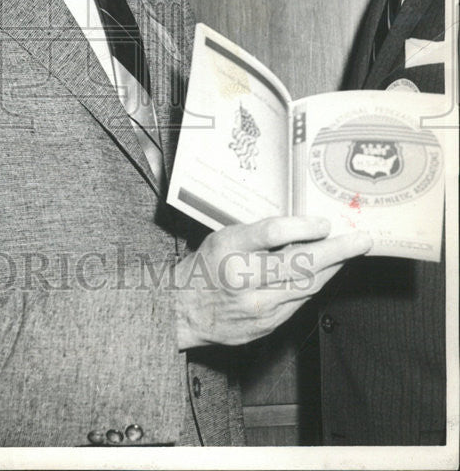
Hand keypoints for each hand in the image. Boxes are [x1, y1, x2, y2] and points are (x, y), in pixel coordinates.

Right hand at [174, 215, 371, 348]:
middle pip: (299, 263)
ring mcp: (257, 305)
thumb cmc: (206, 266)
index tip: (325, 222)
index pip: (271, 233)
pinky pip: (301, 301)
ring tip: (351, 252)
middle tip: (362, 239)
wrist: (185, 311)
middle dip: (337, 250)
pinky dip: (316, 285)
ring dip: (334, 268)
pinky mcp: (267, 324)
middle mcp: (243, 278)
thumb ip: (258, 234)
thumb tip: (303, 225)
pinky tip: (328, 273)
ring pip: (307, 285)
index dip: (303, 226)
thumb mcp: (223, 237)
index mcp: (228, 248)